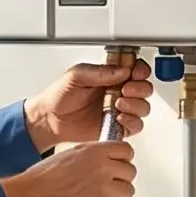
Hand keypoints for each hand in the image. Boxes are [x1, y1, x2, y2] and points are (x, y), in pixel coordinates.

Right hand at [0, 141, 135, 196]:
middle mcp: (102, 168)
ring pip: (128, 191)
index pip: (126, 151)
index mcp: (95, 151)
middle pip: (130, 171)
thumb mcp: (70, 154)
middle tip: (111, 184)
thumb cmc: (43, 178)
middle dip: (121, 178)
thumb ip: (92, 155)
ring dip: (119, 195)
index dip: (123, 159)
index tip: (120, 164)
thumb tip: (106, 158)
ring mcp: (103, 188)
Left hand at [24, 57, 151, 150]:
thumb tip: (121, 70)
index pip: (136, 69)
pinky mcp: (117, 127)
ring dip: (136, 104)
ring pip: (143, 107)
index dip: (140, 70)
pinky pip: (135, 126)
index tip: (134, 73)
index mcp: (111, 76)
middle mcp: (119, 92)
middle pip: (145, 88)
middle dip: (140, 88)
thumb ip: (100, 72)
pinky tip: (119, 117)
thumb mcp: (76, 75)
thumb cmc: (60, 95)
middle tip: (126, 89)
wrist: (50, 119)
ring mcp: (119, 110)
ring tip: (118, 103)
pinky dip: (132, 121)